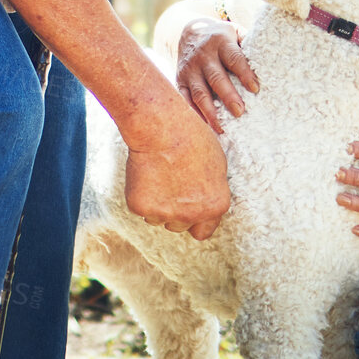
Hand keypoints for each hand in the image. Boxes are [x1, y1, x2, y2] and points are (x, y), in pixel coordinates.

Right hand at [124, 98, 231, 239]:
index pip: (204, 231)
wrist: (161, 127)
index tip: (189, 209)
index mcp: (215, 206)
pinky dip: (141, 197)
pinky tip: (146, 175)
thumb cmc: (191, 137)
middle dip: (175, 211)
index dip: (196, 220)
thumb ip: (212, 191)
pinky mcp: (141, 207)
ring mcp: (165, 213)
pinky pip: (141, 210)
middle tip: (171, 185)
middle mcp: (191, 215)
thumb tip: (207, 201)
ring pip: (158, 219)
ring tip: (159, 176)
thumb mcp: (217, 165)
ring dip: (158, 205)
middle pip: (180, 226)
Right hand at [177, 18, 259, 133]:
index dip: (245, 73)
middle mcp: (203, 56)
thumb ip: (249, 43)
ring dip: (211, 111)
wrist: (190, 30)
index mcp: (221, 42)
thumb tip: (271, 61)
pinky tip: (207, 126)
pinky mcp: (180, 80)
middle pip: (216, 78)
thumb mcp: (235, 31)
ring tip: (222, 128)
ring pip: (200, 92)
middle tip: (240, 112)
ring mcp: (190, 69)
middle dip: (228, 96)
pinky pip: (186, 99)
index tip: (256, 88)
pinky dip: (196, 113)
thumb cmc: (221, 36)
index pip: (234, 58)